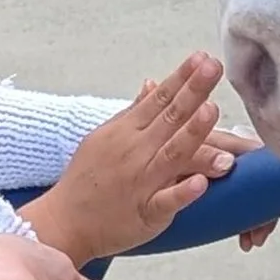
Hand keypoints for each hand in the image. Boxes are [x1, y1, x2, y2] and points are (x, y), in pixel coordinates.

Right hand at [27, 54, 239, 264]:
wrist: (64, 221)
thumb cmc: (86, 178)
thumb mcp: (104, 137)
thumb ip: (133, 112)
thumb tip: (152, 84)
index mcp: (127, 131)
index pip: (160, 99)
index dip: (182, 77)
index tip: (203, 58)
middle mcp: (135, 151)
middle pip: (170, 117)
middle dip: (194, 91)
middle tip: (215, 67)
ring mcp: (141, 182)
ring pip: (173, 154)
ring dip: (193, 132)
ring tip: (212, 110)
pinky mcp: (146, 213)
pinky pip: (166, 201)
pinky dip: (183, 192)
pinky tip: (202, 183)